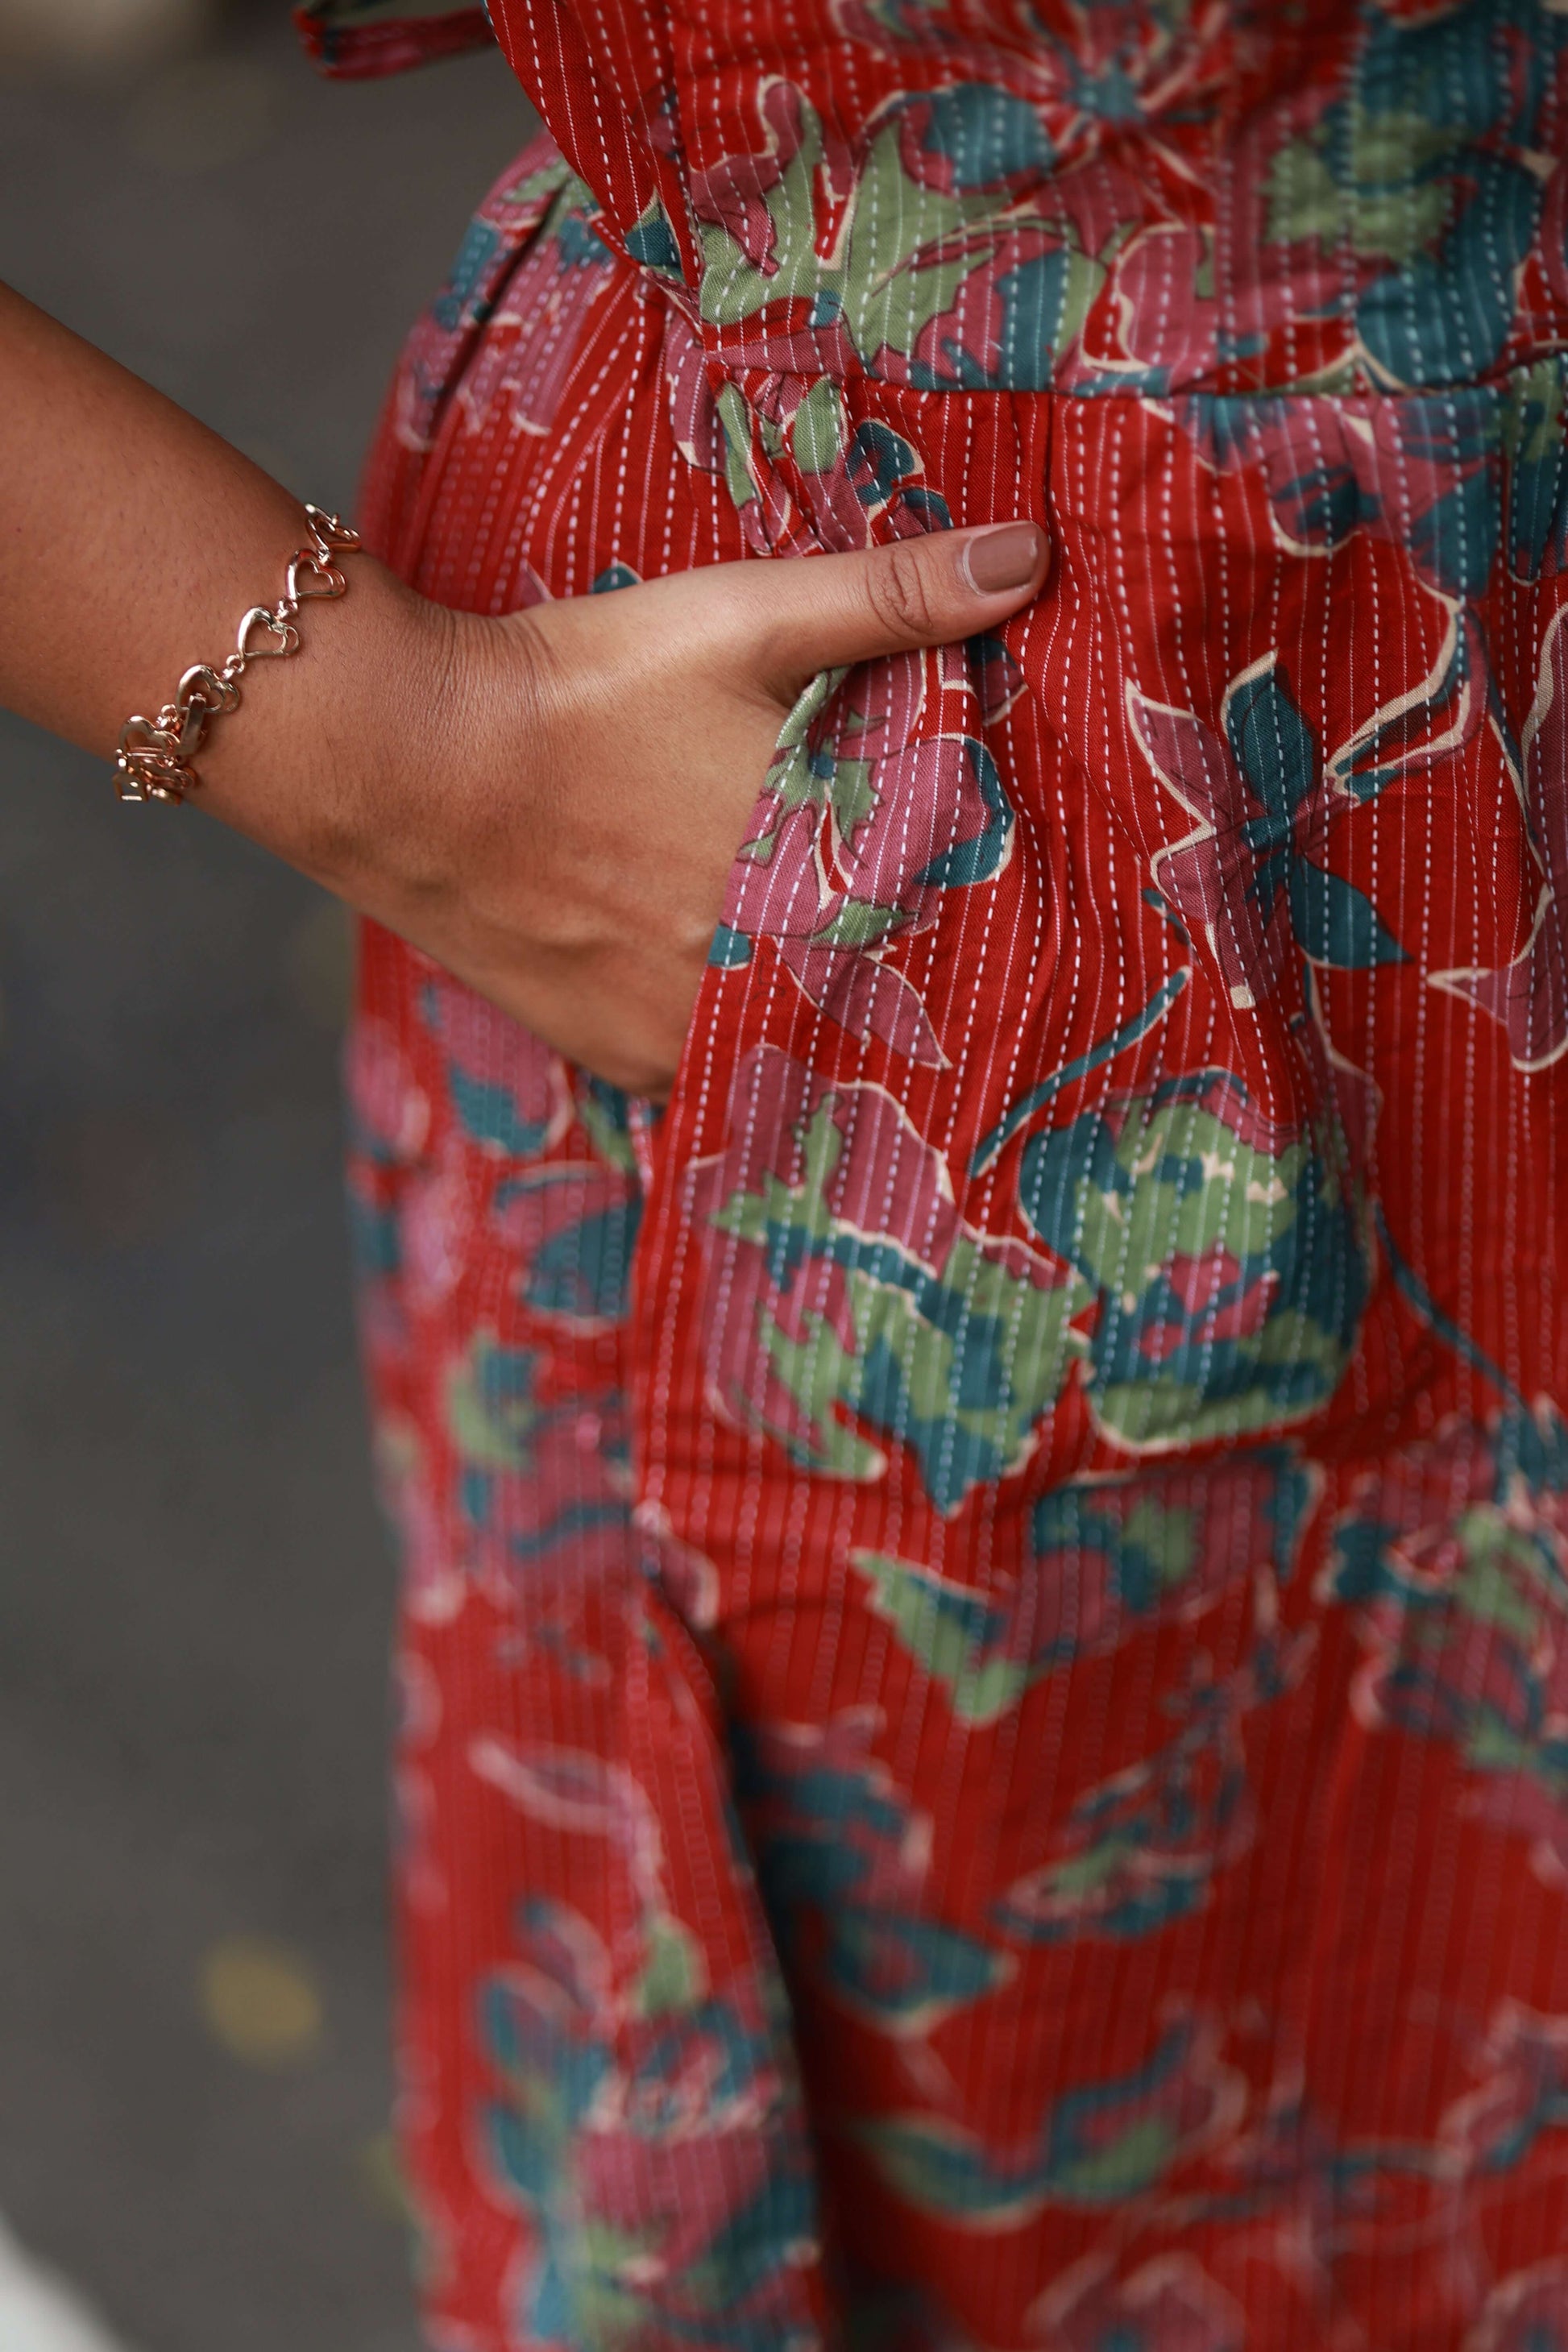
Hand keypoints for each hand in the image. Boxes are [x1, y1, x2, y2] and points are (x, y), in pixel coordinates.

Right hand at [337, 522, 1047, 1096]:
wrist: (408, 764)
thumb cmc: (585, 686)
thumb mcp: (743, 620)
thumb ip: (892, 598)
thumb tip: (1032, 555)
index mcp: (826, 886)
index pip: (950, 924)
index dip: (968, 898)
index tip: (991, 882)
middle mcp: (769, 983)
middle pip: (867, 984)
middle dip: (888, 948)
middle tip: (885, 903)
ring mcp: (693, 1035)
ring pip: (791, 1029)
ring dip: (804, 990)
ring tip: (794, 928)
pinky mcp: (625, 1058)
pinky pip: (708, 1058)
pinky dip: (722, 1020)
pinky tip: (705, 962)